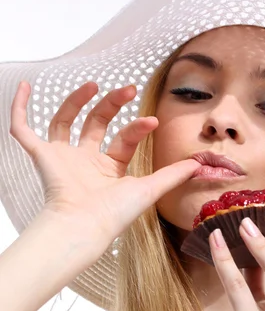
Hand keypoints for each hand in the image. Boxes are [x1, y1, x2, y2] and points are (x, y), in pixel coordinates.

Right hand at [10, 81, 199, 243]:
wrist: (84, 226)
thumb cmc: (113, 214)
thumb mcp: (149, 189)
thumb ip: (172, 175)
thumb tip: (199, 164)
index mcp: (109, 168)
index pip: (123, 138)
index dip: (138, 127)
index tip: (153, 120)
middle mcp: (85, 161)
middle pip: (95, 124)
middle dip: (112, 105)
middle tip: (127, 90)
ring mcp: (62, 157)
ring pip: (64, 121)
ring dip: (76, 101)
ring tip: (93, 85)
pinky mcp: (41, 156)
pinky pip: (24, 129)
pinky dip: (21, 109)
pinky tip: (26, 87)